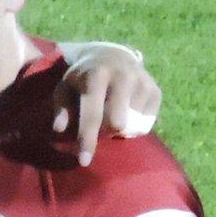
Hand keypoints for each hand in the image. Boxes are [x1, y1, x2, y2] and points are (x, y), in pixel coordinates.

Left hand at [53, 44, 160, 165]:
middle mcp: (123, 76)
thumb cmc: (84, 77)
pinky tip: (126, 111)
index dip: (88, 139)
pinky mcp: (155, 90)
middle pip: (117, 122)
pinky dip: (134, 124)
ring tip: (111, 112)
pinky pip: (146, 123)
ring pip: (132, 124)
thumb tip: (59, 129)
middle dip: (106, 132)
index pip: (93, 114)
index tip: (84, 161)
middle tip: (99, 126)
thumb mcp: (65, 87)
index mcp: (97, 75)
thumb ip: (61, 108)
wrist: (111, 54)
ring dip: (119, 127)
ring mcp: (142, 82)